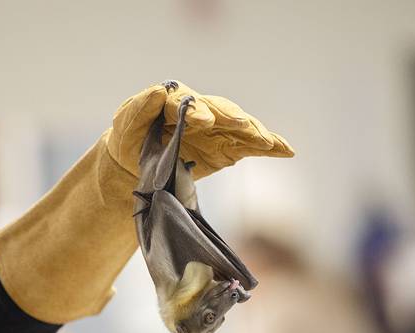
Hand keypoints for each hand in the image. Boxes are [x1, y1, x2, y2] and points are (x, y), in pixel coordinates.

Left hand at [108, 80, 293, 178]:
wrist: (138, 160)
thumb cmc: (132, 136)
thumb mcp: (127, 122)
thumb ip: (140, 107)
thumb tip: (156, 91)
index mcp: (176, 101)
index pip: (188, 104)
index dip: (196, 112)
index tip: (203, 121)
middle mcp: (202, 110)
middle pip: (222, 111)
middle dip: (234, 120)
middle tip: (244, 129)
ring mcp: (218, 129)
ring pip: (241, 127)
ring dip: (256, 134)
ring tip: (268, 143)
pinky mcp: (227, 147)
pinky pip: (251, 146)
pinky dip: (270, 147)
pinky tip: (287, 151)